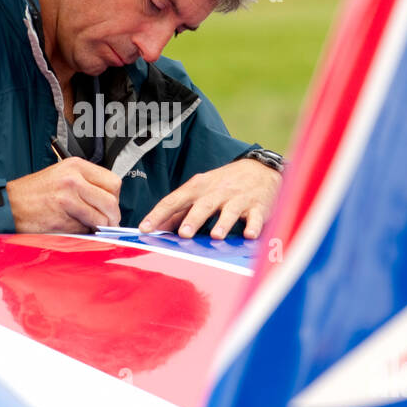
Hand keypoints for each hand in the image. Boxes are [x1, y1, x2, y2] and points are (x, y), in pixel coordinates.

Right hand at [6, 158, 121, 232]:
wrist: (9, 205)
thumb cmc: (33, 193)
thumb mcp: (62, 176)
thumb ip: (86, 185)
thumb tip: (109, 204)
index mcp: (76, 166)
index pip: (113, 182)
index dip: (115, 198)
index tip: (110, 208)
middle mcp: (74, 178)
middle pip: (112, 199)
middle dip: (113, 216)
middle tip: (107, 223)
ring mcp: (68, 196)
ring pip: (102, 215)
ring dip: (101, 226)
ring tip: (92, 228)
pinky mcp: (62, 215)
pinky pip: (85, 227)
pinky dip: (85, 232)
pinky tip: (75, 228)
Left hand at [139, 158, 280, 239]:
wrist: (261, 170)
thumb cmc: (224, 184)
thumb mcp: (200, 191)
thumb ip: (180, 210)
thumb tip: (157, 226)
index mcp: (198, 188)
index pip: (174, 200)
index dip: (159, 214)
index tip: (145, 228)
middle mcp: (217, 192)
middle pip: (203, 206)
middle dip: (193, 219)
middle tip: (183, 234)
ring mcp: (238, 199)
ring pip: (229, 211)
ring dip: (223, 223)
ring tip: (216, 236)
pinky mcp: (258, 207)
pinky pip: (256, 217)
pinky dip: (254, 226)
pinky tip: (250, 235)